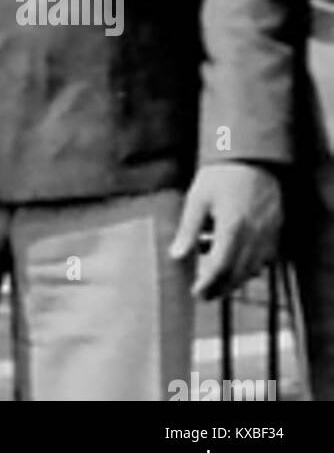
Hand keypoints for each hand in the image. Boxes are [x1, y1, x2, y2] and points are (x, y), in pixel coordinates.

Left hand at [169, 162, 281, 300]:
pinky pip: (265, 259)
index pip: (220, 268)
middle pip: (238, 275)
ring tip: (216, 279)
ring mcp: (268, 236)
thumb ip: (188, 229)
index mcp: (232, 229)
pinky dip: (250, 267)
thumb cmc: (221, 176)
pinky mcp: (275, 232)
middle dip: (220, 288)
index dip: (207, 284)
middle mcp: (253, 236)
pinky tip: (235, 260)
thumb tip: (176, 255)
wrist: (252, 158)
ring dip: (234, 280)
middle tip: (204, 294)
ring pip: (253, 270)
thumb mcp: (197, 199)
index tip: (195, 292)